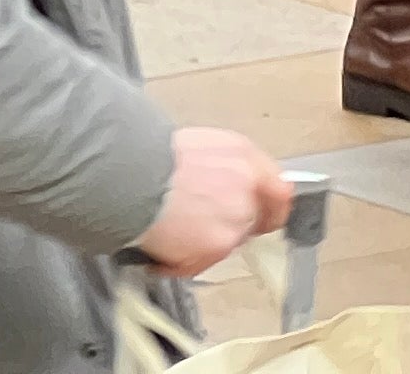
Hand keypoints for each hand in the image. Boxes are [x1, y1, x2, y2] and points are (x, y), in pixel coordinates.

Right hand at [130, 126, 290, 276]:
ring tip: (171, 231)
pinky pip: (202, 262)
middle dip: (228, 225)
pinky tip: (162, 246)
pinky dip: (181, 261)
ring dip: (203, 243)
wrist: (130, 174)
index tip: (264, 216)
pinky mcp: (220, 244)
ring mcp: (237, 218)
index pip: (279, 190)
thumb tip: (235, 191)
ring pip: (227, 243)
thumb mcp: (198, 146)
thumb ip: (226, 168)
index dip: (271, 207)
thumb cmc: (151, 157)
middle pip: (253, 219)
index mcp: (243, 155)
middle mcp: (248, 186)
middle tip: (197, 223)